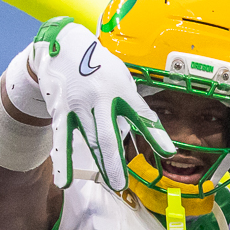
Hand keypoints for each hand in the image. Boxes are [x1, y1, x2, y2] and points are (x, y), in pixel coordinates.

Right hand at [29, 20, 172, 192]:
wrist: (61, 45)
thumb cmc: (98, 66)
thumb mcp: (120, 77)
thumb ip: (132, 102)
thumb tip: (148, 126)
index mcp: (120, 89)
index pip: (141, 114)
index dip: (155, 133)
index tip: (169, 152)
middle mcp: (99, 98)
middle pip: (108, 135)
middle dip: (116, 161)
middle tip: (123, 184)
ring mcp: (78, 105)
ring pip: (90, 140)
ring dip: (101, 164)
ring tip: (112, 184)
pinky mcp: (61, 110)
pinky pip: (62, 139)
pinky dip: (63, 162)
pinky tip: (66, 181)